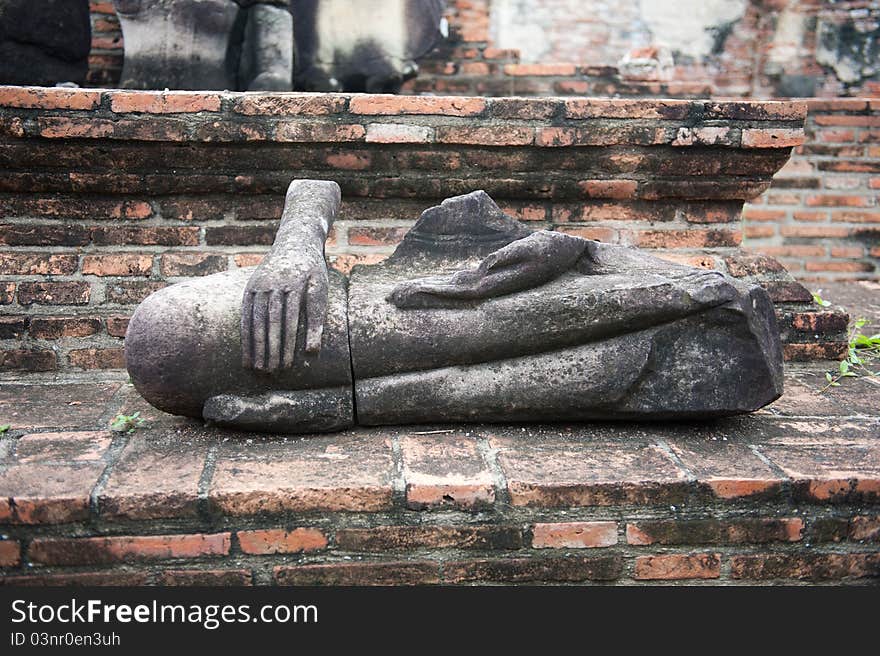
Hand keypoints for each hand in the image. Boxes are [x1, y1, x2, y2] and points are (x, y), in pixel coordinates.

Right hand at [241, 246, 327, 371]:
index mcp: (294, 284)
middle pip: (270, 322)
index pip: (289, 320)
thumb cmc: (313, 271)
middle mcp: (273, 284)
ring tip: (257, 368)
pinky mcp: (250, 288)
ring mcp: (259, 285)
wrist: (295, 241)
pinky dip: (246, 336)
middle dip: (270, 348)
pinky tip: (247, 353)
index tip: (287, 365)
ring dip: (255, 345)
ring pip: (256, 319)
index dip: (287, 344)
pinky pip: (246, 315)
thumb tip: (313, 352)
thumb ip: (317, 319)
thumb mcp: (321, 289)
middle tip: (271, 372)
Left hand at [389, 230, 587, 308]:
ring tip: (401, 294)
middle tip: (391, 298)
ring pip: (450, 288)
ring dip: (427, 291)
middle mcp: (487, 286)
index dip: (430, 293)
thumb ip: (508, 258)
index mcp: (495, 282)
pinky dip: (443, 283)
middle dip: (420, 295)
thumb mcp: (532, 249)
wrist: (570, 256)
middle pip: (447, 293)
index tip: (406, 293)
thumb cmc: (553, 250)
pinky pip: (461, 280)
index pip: (454, 291)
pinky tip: (429, 286)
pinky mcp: (491, 274)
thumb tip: (483, 266)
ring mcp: (488, 282)